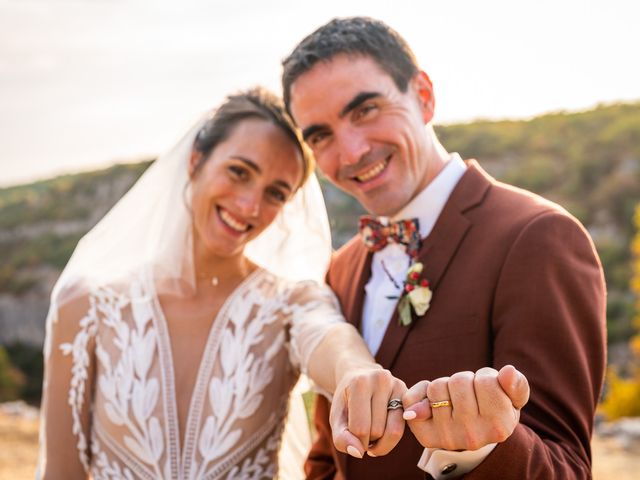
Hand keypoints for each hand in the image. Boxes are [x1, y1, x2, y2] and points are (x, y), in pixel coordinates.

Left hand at [329, 367, 406, 457]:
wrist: (359, 375)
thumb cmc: (346, 401)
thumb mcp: (336, 418)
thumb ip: (341, 438)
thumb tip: (358, 453)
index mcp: (360, 383)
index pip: (360, 428)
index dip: (355, 441)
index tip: (351, 437)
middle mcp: (381, 380)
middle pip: (377, 431)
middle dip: (368, 440)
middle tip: (361, 432)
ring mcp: (397, 385)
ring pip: (394, 431)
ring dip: (381, 441)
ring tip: (371, 433)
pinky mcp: (408, 394)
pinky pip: (404, 427)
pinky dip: (392, 436)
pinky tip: (383, 430)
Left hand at [401, 365, 529, 450]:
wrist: (475, 436)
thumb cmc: (495, 410)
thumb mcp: (513, 399)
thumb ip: (517, 384)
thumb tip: (508, 371)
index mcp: (498, 427)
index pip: (486, 380)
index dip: (486, 378)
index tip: (488, 391)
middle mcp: (472, 437)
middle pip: (459, 381)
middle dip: (465, 381)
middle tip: (470, 395)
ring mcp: (446, 437)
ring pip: (437, 386)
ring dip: (446, 386)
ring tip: (455, 400)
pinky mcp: (425, 435)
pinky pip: (412, 399)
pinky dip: (420, 392)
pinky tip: (433, 401)